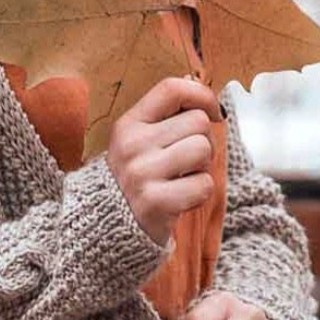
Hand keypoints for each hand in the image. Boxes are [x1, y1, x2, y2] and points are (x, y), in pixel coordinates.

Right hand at [105, 76, 221, 249]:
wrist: (105, 230)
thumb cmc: (132, 182)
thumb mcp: (136, 143)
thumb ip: (165, 119)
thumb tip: (205, 98)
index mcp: (128, 126)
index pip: (172, 90)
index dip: (202, 95)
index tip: (213, 112)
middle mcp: (132, 146)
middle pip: (198, 122)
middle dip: (203, 140)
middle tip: (190, 160)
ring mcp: (142, 175)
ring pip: (202, 150)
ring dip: (203, 166)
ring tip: (185, 178)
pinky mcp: (155, 203)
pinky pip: (203, 185)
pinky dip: (200, 192)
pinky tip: (183, 198)